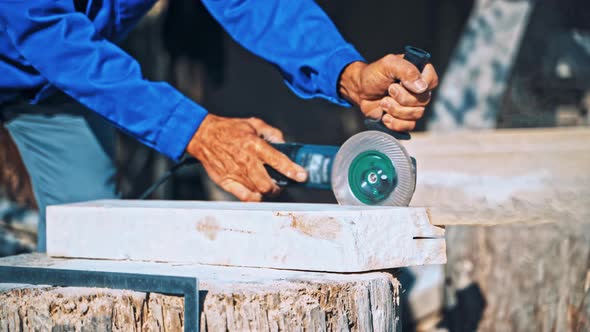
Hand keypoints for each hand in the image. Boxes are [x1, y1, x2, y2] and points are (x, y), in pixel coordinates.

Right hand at [186, 114, 307, 201]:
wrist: (203, 135)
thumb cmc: (229, 129)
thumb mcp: (254, 124)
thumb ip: (273, 133)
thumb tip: (285, 144)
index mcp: (254, 145)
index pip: (278, 161)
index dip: (292, 170)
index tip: (302, 176)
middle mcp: (246, 161)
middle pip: (268, 184)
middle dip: (279, 186)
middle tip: (281, 183)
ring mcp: (236, 174)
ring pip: (258, 192)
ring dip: (268, 191)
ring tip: (269, 186)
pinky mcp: (227, 182)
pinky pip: (245, 197)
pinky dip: (255, 199)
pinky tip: (258, 193)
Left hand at [338, 54, 437, 131]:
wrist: (360, 90)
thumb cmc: (374, 74)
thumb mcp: (388, 64)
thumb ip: (406, 70)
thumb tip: (421, 87)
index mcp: (419, 73)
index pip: (432, 81)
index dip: (419, 86)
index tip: (400, 82)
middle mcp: (420, 90)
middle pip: (423, 100)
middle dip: (401, 98)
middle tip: (388, 91)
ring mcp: (413, 105)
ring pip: (417, 114)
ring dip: (396, 109)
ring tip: (384, 102)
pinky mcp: (405, 119)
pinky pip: (409, 126)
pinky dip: (394, 122)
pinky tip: (385, 116)